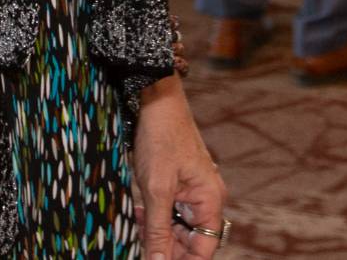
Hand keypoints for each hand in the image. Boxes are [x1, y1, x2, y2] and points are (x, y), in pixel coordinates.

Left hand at [132, 76, 227, 259]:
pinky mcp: (179, 185)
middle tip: (140, 247)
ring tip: (136, 225)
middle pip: (191, 241)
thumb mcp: (156, 190)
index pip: (205, 248)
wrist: (156, 101)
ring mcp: (193, 191)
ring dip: (156, 232)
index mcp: (211, 200)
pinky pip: (169, 211)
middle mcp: (206, 198)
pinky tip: (136, 212)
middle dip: (166, 248)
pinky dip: (153, 217)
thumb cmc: (161, 140)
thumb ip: (157, 230)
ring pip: (177, 227)